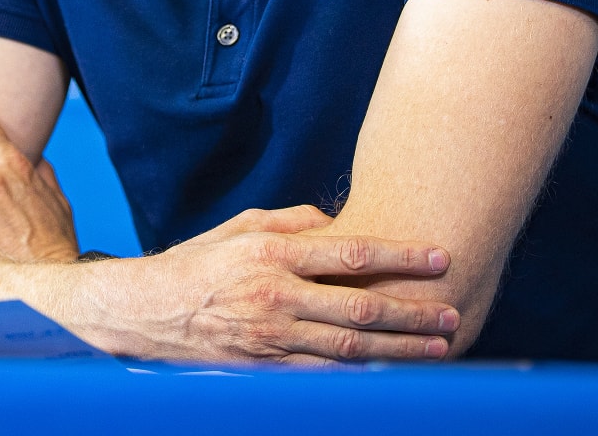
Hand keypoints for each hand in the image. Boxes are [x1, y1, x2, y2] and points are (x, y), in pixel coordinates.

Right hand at [51, 212, 456, 364]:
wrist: (146, 312)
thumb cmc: (198, 263)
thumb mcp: (240, 227)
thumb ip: (292, 220)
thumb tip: (337, 220)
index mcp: (273, 253)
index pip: (352, 253)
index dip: (401, 257)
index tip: (439, 258)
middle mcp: (276, 295)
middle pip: (361, 308)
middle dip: (413, 313)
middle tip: (451, 314)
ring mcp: (271, 338)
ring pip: (349, 349)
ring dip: (399, 351)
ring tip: (438, 349)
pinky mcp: (264, 369)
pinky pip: (322, 376)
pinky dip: (360, 377)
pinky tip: (390, 376)